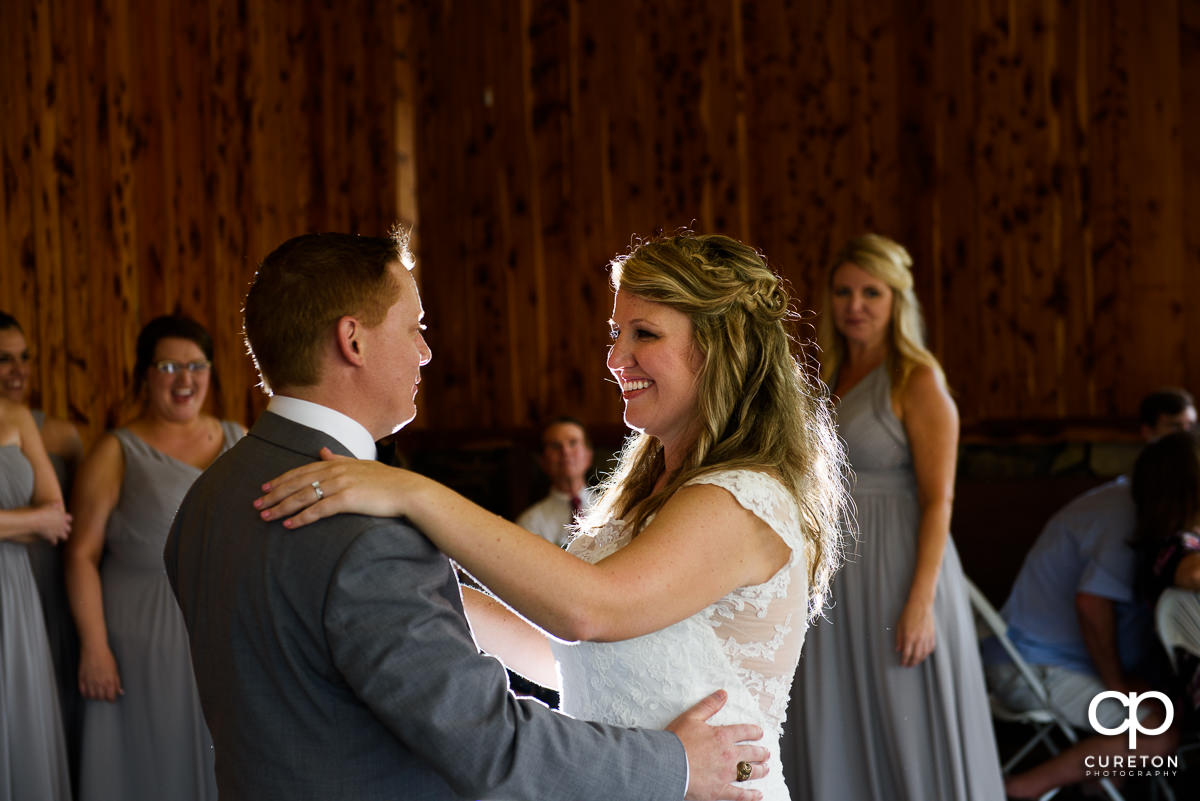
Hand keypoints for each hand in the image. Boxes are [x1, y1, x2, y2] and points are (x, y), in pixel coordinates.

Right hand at [35, 501, 71, 544]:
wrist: (37, 520)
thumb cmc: (42, 511)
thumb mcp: (50, 505)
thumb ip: (55, 505)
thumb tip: (59, 502)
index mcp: (63, 517)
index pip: (70, 518)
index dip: (68, 519)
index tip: (67, 520)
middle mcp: (63, 525)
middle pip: (68, 528)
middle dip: (66, 529)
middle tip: (65, 530)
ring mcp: (58, 532)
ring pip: (64, 536)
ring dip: (62, 536)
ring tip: (61, 538)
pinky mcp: (52, 537)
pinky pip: (54, 542)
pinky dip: (53, 542)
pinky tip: (52, 543)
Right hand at [79, 642, 122, 700]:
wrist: (93, 649)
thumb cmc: (106, 657)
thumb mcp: (115, 669)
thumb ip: (117, 682)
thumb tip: (120, 692)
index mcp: (109, 681)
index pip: (110, 698)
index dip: (111, 698)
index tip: (111, 696)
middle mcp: (99, 684)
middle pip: (101, 698)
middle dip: (103, 697)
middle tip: (104, 693)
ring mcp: (89, 682)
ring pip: (92, 697)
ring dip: (95, 696)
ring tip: (97, 692)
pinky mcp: (81, 680)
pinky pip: (83, 692)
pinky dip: (86, 694)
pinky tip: (89, 690)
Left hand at [255, 448, 411, 528]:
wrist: (407, 491)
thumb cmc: (387, 481)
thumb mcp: (361, 465)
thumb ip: (339, 458)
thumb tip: (322, 450)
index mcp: (337, 463)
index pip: (302, 470)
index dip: (282, 479)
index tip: (265, 488)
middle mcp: (335, 471)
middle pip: (297, 483)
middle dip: (275, 494)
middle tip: (257, 505)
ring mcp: (341, 484)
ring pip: (303, 496)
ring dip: (282, 507)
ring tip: (266, 517)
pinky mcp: (347, 499)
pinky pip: (318, 510)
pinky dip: (301, 517)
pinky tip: (289, 524)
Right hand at [667, 690, 768, 800]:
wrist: (667, 765)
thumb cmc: (676, 741)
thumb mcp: (691, 717)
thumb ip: (709, 705)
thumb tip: (723, 694)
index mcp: (722, 736)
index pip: (745, 732)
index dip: (754, 732)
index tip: (759, 733)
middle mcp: (728, 755)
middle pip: (751, 753)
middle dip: (761, 752)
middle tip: (766, 753)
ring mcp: (726, 774)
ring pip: (749, 772)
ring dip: (760, 770)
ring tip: (765, 769)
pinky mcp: (720, 790)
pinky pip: (740, 795)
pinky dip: (751, 795)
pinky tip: (758, 794)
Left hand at [895, 598, 935, 666]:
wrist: (921, 605)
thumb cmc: (908, 613)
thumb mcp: (899, 625)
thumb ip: (899, 638)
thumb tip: (898, 650)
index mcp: (909, 636)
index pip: (906, 654)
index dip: (904, 661)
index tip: (902, 664)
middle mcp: (919, 639)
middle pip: (916, 656)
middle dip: (911, 663)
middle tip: (908, 666)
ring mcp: (927, 638)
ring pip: (924, 654)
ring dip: (919, 660)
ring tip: (915, 662)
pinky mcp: (932, 635)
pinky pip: (930, 648)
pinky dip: (927, 654)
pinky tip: (923, 655)